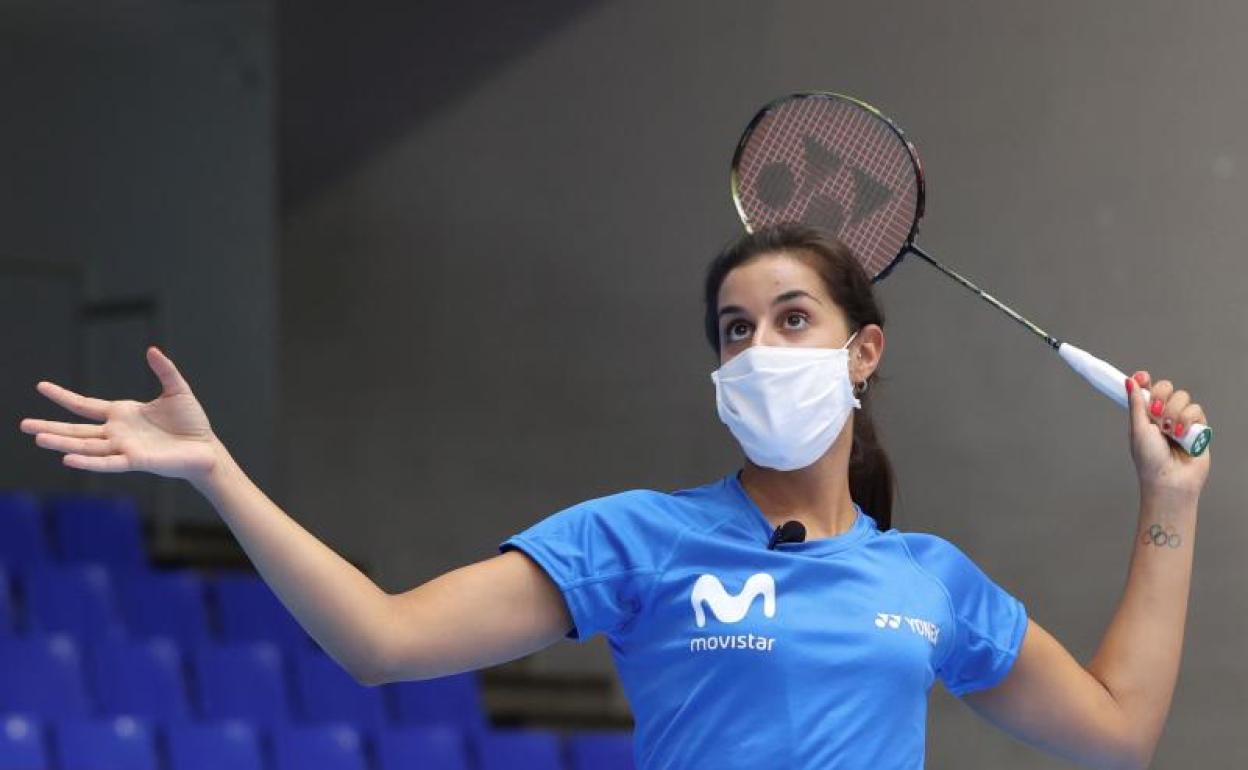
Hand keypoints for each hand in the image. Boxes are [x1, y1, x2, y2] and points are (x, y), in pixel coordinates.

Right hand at [19, 347, 220, 482]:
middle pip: (76, 430)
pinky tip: (68, 458)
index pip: (84, 405)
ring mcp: (124, 447)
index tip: (40, 386)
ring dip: (62, 443)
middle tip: (23, 425)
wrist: (206, 448)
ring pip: (87, 446)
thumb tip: (152, 350)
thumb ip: (164, 370)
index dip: (63, 397)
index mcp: (122, 414)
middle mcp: (117, 432)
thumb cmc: (191, 422)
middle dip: (50, 427)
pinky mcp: (136, 460)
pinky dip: (89, 461)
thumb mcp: (177, 390)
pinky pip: (108, 462)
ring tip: (38, 439)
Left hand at [1125, 370, 1210, 495]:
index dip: (1144, 380)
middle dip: (1161, 396)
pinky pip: (1196, 410)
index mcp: (1145, 415)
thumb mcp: (1137, 428)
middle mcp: (1163, 415)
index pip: (1146, 389)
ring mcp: (1181, 420)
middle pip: (1166, 388)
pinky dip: (1188, 420)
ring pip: (1182, 397)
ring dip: (1174, 412)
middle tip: (1156, 412)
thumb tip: (1129, 381)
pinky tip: (1182, 434)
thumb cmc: (1150, 460)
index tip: (1141, 377)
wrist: (1170, 480)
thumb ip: (1136, 404)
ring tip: (1169, 431)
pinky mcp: (1198, 427)